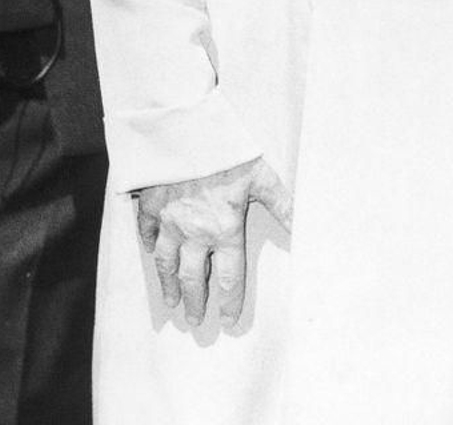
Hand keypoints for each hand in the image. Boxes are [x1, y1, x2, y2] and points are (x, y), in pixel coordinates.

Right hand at [135, 157, 293, 328]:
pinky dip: (148, 245)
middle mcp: (194, 233)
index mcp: (224, 229)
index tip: (229, 320)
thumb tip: (305, 227)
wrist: (186, 133)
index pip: (228, 276)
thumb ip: (283, 205)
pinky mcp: (151, 206)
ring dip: (169, 284)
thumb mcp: (262, 177)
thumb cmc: (228, 154)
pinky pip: (147, 232)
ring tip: (171, 300)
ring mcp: (169, 221)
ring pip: (166, 262)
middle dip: (195, 301)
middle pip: (193, 277)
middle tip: (195, 319)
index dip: (230, 301)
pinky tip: (150, 252)